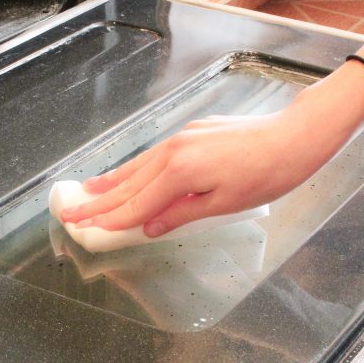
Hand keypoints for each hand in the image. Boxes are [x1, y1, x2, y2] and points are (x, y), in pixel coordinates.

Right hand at [60, 107, 337, 236]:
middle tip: (68, 212)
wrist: (295, 135)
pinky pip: (152, 157)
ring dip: (109, 182)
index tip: (84, 229)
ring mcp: (181, 139)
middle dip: (97, 202)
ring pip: (137, 167)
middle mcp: (173, 152)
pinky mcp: (191, 133)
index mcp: (180, 173)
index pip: (137, 205)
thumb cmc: (268, 174)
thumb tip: (148, 228)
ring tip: (85, 193)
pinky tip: (125, 174)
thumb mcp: (225, 204)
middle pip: (128, 184)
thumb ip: (181, 215)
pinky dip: (133, 169)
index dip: (109, 220)